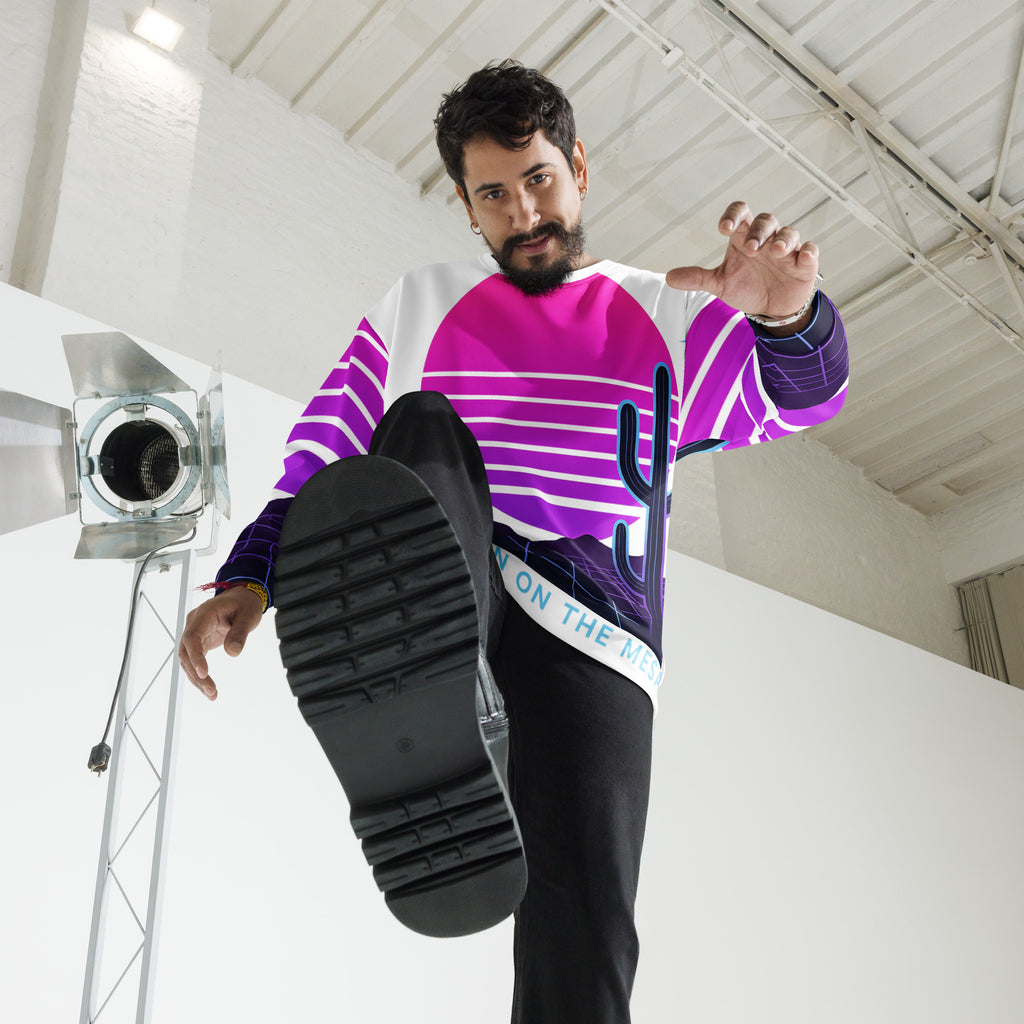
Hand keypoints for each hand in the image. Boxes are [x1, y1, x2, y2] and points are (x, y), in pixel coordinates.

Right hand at [178, 588, 264, 700]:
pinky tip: (209, 690)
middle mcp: (194, 624)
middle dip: (196, 674)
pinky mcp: (200, 642)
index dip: (196, 657)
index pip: (192, 637)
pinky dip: (200, 676)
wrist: (242, 597)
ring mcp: (195, 633)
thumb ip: (240, 633)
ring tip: (212, 695)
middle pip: (186, 652)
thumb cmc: (245, 604)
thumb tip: (233, 653)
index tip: (204, 673)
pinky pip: (195, 660)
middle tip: (212, 690)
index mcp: (203, 615)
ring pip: (188, 660)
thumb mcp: (248, 615)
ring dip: (197, 679)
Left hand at [665, 201, 818, 322]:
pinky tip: (802, 257)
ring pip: (788, 232)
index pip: (740, 214)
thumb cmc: (746, 288)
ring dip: (782, 239)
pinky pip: (810, 251)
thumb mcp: (720, 284)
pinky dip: (808, 252)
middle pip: (765, 221)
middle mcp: (766, 239)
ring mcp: (787, 249)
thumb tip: (669, 278)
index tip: (724, 227)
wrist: (770, 309)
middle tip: (751, 249)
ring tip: (775, 251)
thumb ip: (697, 278)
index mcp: (744, 238)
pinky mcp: (804, 263)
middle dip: (758, 232)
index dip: (733, 214)